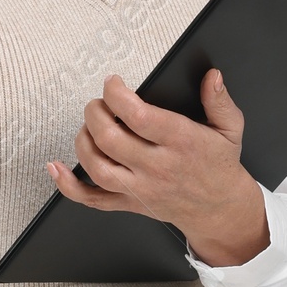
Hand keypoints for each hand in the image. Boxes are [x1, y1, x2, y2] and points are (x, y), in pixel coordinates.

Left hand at [49, 67, 267, 266]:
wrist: (219, 210)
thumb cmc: (220, 166)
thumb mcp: (230, 129)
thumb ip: (220, 101)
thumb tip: (212, 76)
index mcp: (181, 142)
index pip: (138, 116)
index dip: (116, 95)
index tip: (113, 83)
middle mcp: (158, 167)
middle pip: (110, 138)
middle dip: (95, 112)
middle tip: (99, 103)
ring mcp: (141, 188)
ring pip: (97, 166)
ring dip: (83, 141)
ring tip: (89, 125)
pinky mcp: (129, 203)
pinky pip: (93, 199)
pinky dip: (69, 186)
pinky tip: (56, 168)